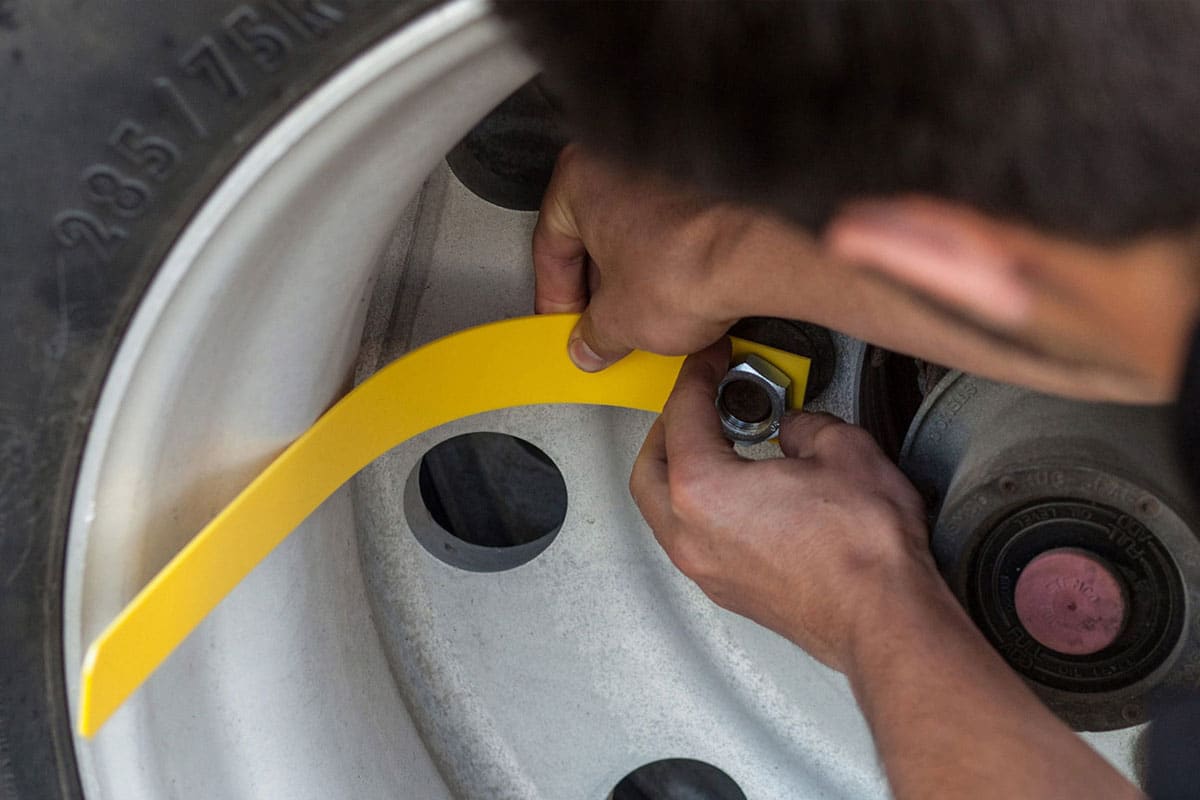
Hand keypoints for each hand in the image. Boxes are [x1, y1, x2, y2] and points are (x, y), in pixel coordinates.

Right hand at [533, 145, 749, 370]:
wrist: (761, 253)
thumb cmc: (691, 261)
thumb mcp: (619, 321)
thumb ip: (593, 336)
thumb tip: (592, 343)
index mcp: (580, 177)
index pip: (550, 249)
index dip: (555, 301)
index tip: (564, 326)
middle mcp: (623, 158)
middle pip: (595, 238)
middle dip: (599, 291)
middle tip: (601, 329)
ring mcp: (670, 168)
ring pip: (638, 234)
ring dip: (637, 279)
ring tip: (646, 318)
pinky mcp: (711, 186)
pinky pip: (677, 230)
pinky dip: (674, 262)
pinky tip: (683, 294)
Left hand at [629, 340, 933, 670]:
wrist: (884, 619)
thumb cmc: (863, 552)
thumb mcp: (844, 450)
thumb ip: (807, 424)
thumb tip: (796, 427)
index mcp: (702, 490)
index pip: (682, 415)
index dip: (697, 376)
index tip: (710, 362)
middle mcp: (690, 534)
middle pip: (651, 467)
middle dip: (670, 428)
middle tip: (698, 402)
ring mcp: (705, 569)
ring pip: (663, 509)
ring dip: (679, 472)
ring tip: (714, 444)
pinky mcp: (727, 591)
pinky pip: (690, 538)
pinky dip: (698, 507)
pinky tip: (735, 492)